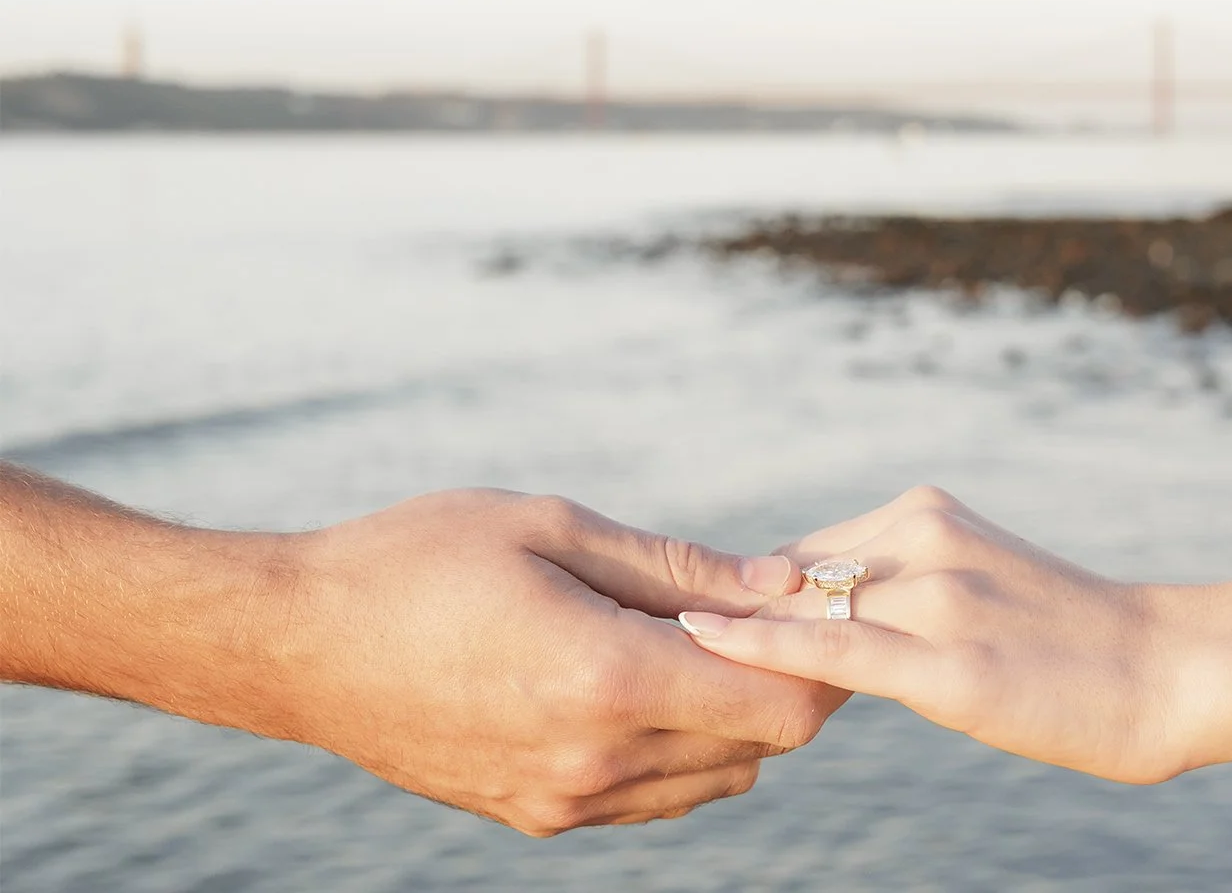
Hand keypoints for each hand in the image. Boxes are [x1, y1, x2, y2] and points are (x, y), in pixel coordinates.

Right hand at [281, 489, 845, 835]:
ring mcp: (564, 802)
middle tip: (763, 611)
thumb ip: (679, 568)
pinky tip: (644, 683)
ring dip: (733, 716)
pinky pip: (652, 796)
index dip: (821, 657)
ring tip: (696, 641)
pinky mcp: (535, 816)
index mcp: (606, 681)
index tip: (818, 605)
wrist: (297, 645)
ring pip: (713, 778)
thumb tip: (783, 585)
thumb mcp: (551, 528)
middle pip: (759, 745)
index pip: (780, 704)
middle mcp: (595, 762)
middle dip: (785, 679)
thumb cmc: (415, 561)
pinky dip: (680, 748)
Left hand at [679, 487, 1178, 784]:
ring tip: (656, 653)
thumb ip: (895, 582)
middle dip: (726, 615)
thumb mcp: (974, 581)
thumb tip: (810, 607)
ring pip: (802, 612)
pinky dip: (762, 646)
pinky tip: (703, 643)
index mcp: (923, 512)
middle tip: (646, 635)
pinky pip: (834, 648)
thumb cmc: (1065, 638)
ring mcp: (936, 596)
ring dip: (735, 639)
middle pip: (789, 579)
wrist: (1164, 670)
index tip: (687, 620)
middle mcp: (922, 537)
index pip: (800, 554)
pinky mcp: (948, 661)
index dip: (745, 597)